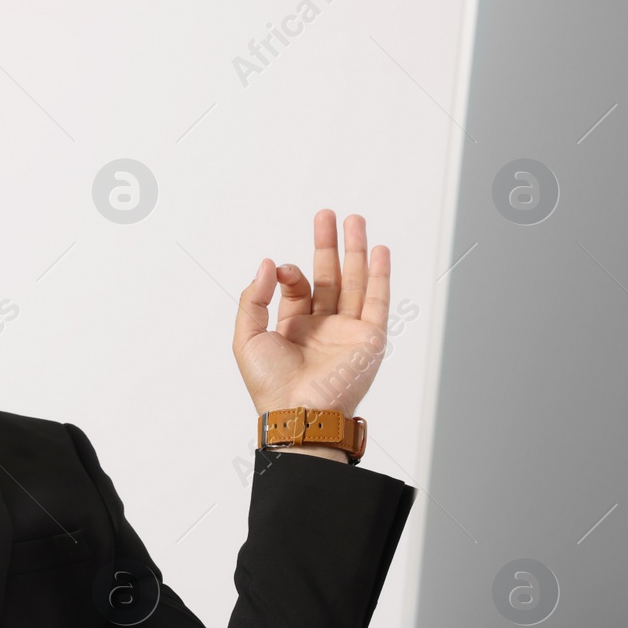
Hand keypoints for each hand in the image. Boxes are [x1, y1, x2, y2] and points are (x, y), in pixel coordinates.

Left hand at [233, 209, 390, 417]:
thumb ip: (253, 298)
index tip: (282, 270)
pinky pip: (378, 301)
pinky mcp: (369, 339)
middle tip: (327, 215)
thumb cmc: (270, 384)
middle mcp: (323, 327)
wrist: (299, 412)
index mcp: (294, 328)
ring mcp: (348, 332)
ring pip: (355, 282)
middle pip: (330, 277)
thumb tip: (268, 263)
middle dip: (328, 245)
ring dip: (356, 251)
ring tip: (355, 220)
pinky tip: (379, 251)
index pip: (298, 288)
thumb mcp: (247, 337)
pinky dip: (380, 275)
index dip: (291, 272)